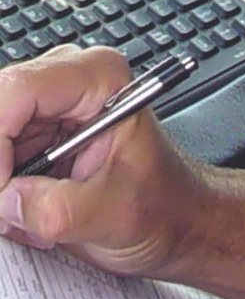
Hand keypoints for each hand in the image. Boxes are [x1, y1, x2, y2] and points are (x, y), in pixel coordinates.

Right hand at [0, 46, 208, 279]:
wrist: (173, 219)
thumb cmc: (162, 204)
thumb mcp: (116, 215)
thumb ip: (60, 209)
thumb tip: (8, 199)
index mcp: (99, 79)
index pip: (19, 90)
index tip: (3, 189)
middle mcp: (69, 81)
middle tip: (9, 211)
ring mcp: (47, 105)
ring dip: (1, 185)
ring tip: (31, 217)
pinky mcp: (33, 132)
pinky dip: (1, 191)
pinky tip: (30, 211)